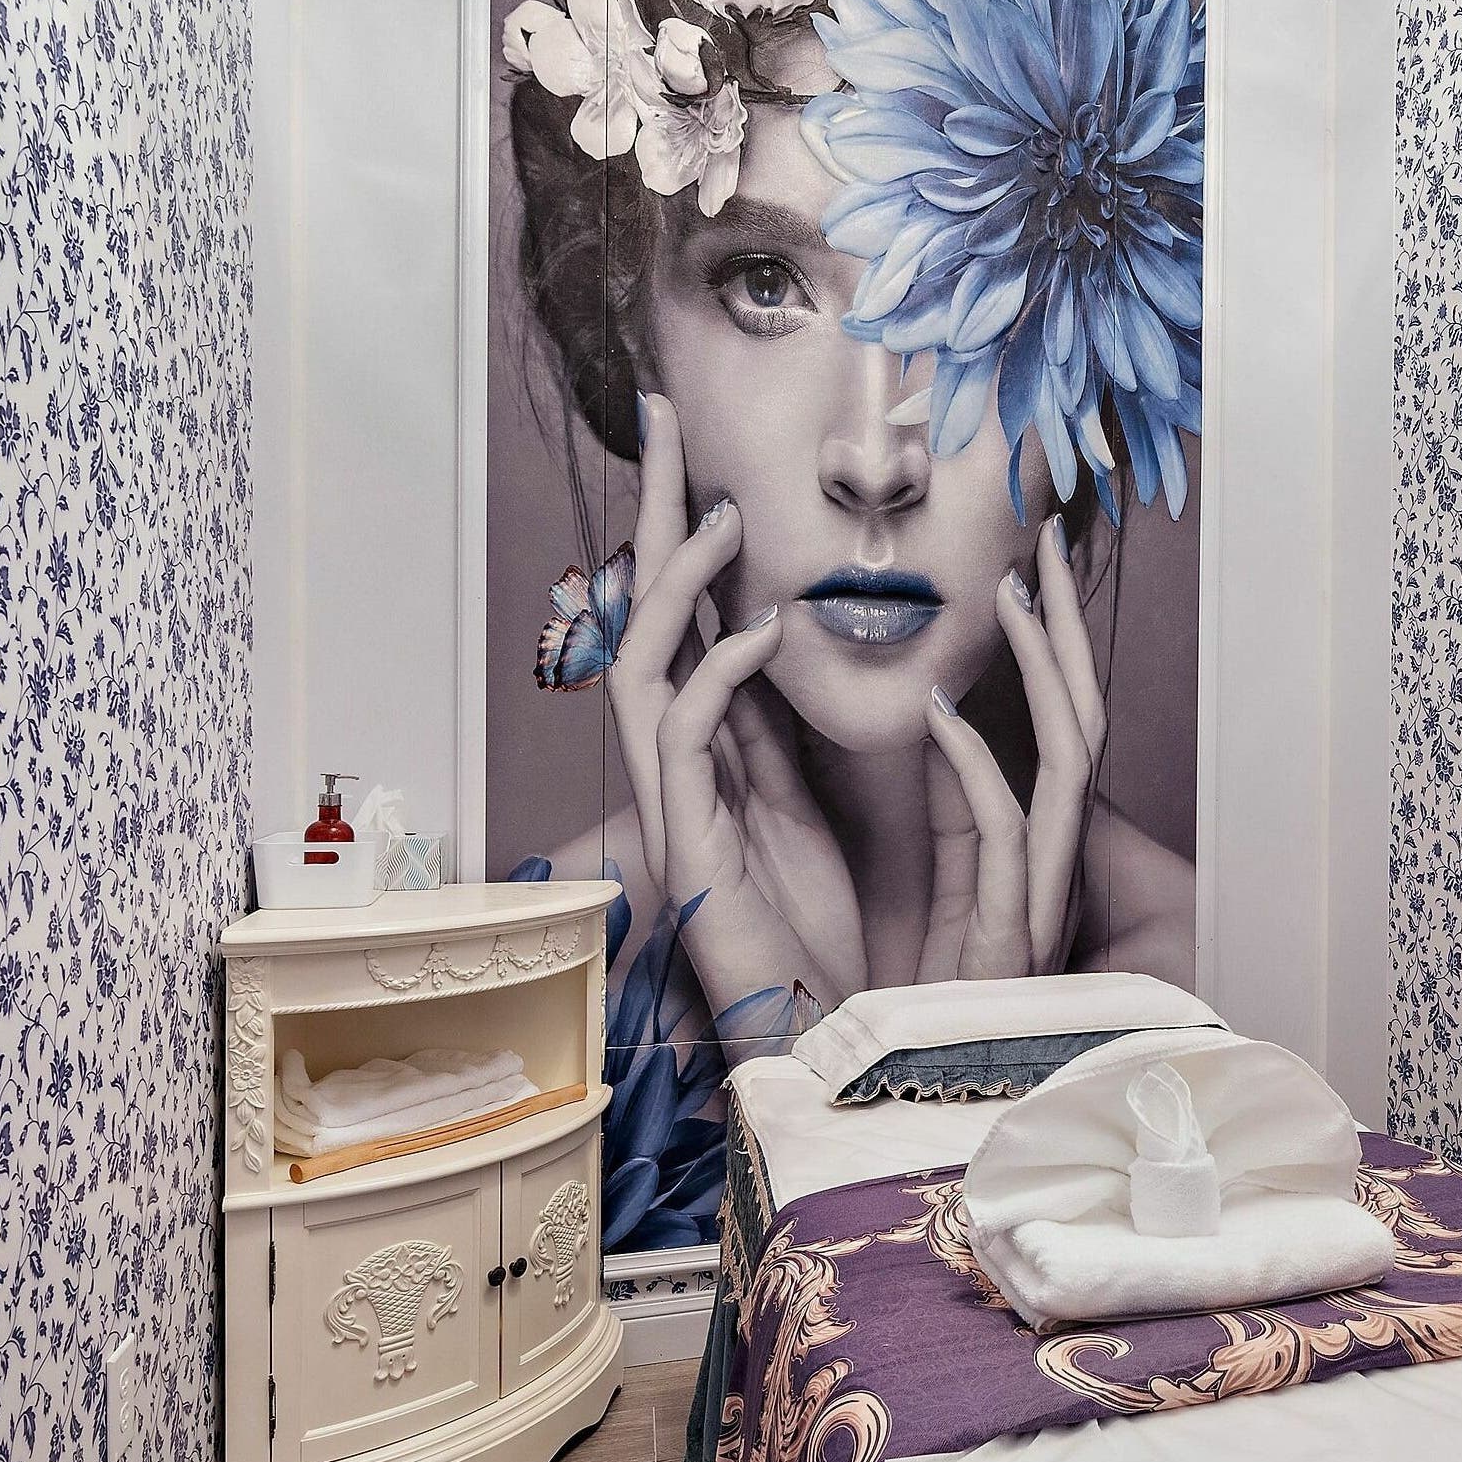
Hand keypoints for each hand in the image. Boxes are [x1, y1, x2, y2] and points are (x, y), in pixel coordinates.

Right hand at [608, 393, 865, 1014]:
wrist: (812, 1044)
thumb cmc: (815, 944)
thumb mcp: (815, 813)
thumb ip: (789, 741)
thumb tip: (789, 653)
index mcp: (719, 749)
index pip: (694, 615)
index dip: (691, 533)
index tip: (703, 446)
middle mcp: (683, 765)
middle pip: (653, 616)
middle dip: (656, 515)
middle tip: (662, 417)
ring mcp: (677, 804)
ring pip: (646, 665)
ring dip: (679, 586)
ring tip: (720, 512)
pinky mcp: (690, 846)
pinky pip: (680, 739)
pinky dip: (716, 676)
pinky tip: (759, 633)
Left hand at [919, 520, 1107, 979]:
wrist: (902, 1101)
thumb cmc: (915, 1000)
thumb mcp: (937, 881)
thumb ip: (950, 805)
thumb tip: (940, 708)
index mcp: (1030, 846)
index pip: (1056, 721)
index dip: (1053, 642)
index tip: (1033, 561)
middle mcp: (1049, 865)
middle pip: (1078, 721)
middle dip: (1066, 629)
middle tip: (1042, 540)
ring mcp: (1036, 899)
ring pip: (1065, 760)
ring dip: (1041, 668)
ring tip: (1011, 591)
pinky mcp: (1003, 938)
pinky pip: (1006, 834)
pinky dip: (976, 764)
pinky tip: (941, 710)